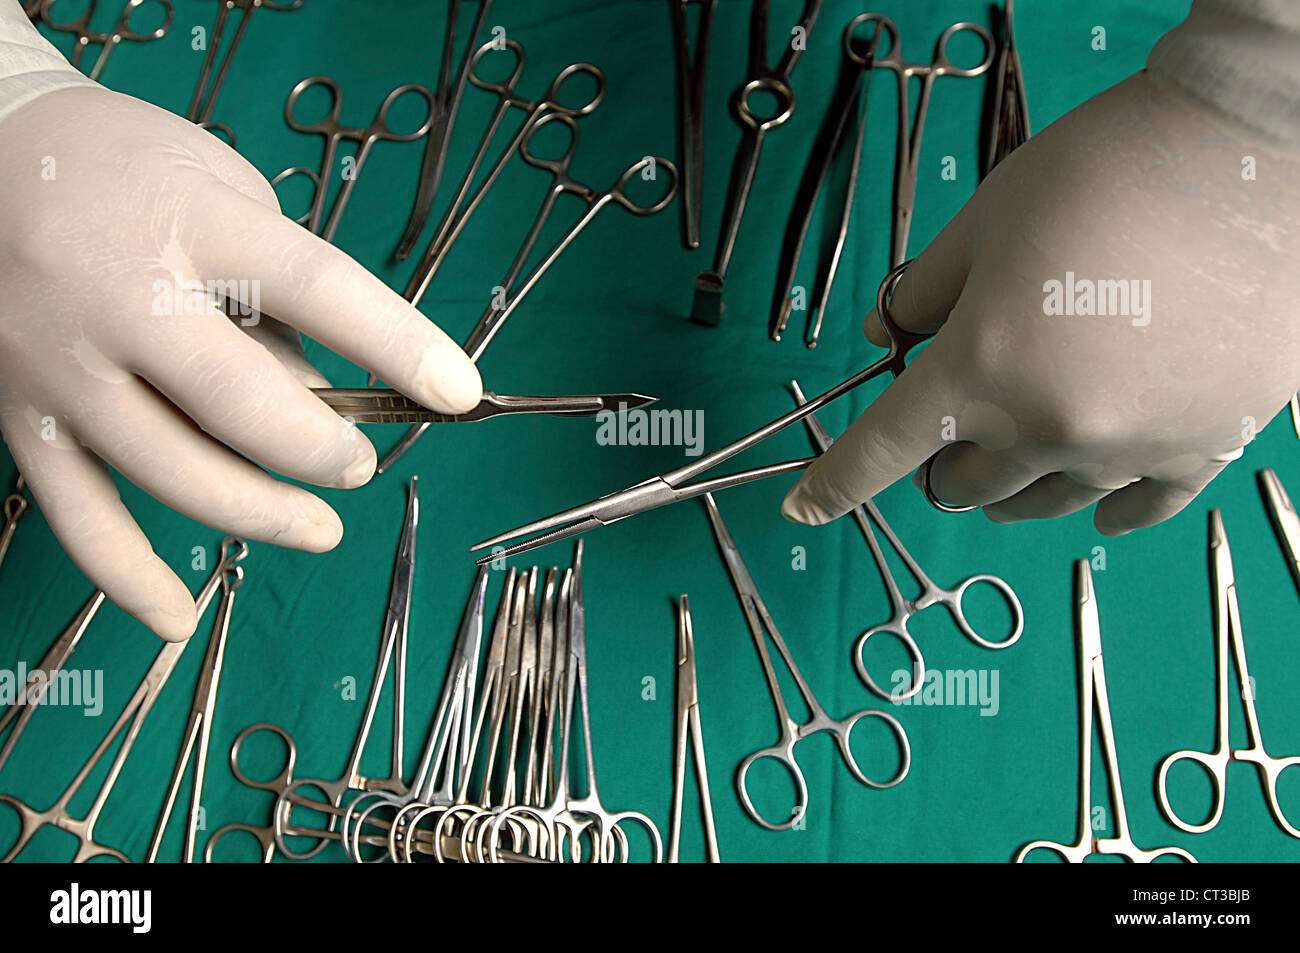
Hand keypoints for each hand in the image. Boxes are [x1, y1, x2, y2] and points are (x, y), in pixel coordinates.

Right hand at [0, 86, 481, 639]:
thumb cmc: (124, 166)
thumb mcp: (221, 190)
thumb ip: (276, 286)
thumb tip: (324, 393)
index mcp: (193, 222)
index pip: (318, 287)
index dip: (398, 345)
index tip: (459, 391)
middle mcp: (122, 294)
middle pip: (242, 401)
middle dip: (322, 450)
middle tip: (358, 464)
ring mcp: (62, 363)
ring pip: (174, 471)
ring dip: (262, 515)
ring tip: (320, 527)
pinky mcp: (18, 414)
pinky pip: (76, 515)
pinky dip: (129, 578)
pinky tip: (179, 619)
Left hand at [783, 72, 1299, 534]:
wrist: (1245, 148)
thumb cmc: (1105, 170)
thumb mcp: (984, 220)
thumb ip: (921, 291)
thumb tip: (888, 334)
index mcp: (982, 370)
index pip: (880, 451)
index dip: (833, 484)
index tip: (806, 507)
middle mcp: (1051, 428)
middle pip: (963, 486)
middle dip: (940, 461)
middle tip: (952, 422)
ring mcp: (1132, 446)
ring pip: (1041, 504)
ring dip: (1009, 487)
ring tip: (1010, 457)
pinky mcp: (1207, 442)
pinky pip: (1141, 509)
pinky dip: (1106, 508)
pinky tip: (1095, 501)